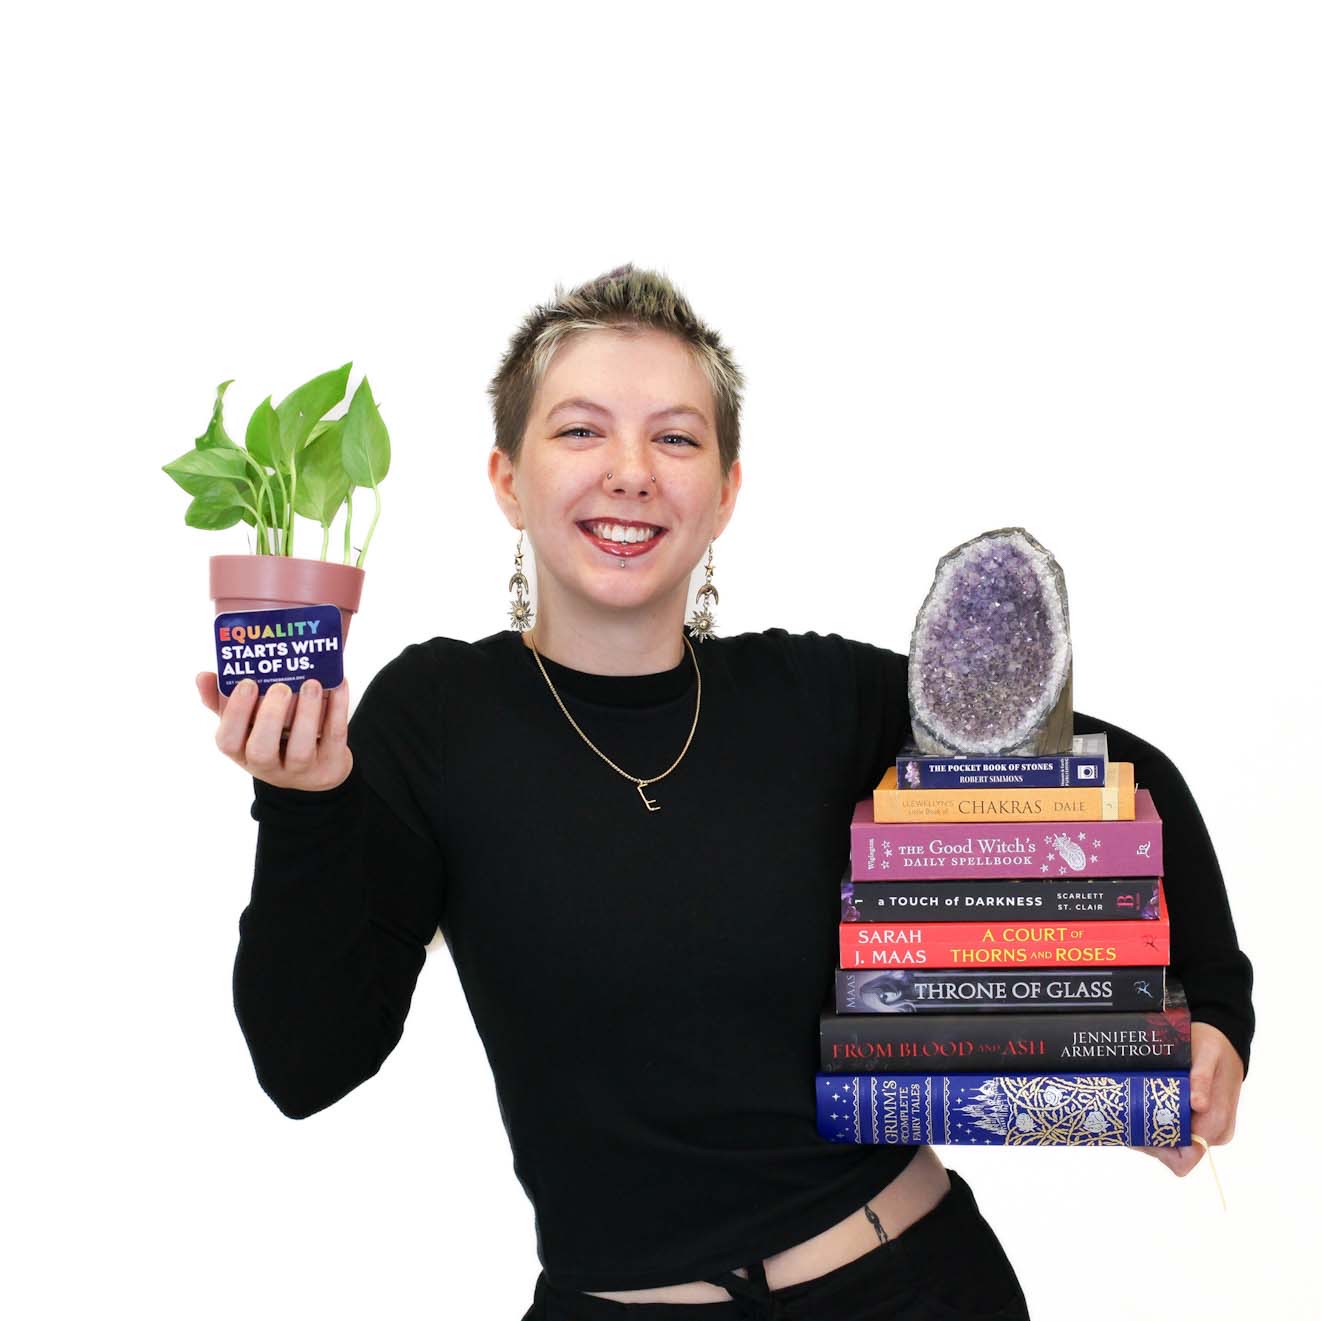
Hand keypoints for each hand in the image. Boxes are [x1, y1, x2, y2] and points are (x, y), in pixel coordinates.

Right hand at [196, 671, 352, 791]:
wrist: (319, 768)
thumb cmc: (275, 737)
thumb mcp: (247, 724)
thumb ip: (224, 702)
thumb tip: (202, 676)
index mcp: (242, 752)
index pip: (227, 741)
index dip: (235, 714)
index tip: (247, 682)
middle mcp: (268, 766)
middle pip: (261, 752)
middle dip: (269, 718)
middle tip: (280, 686)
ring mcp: (301, 770)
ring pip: (300, 751)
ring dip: (306, 715)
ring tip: (311, 683)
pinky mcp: (331, 763)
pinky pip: (334, 738)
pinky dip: (337, 710)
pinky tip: (339, 685)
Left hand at [1138, 1020, 1243, 1175]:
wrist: (1224, 1044)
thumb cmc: (1214, 1047)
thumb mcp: (1207, 1054)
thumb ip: (1202, 1079)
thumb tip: (1199, 1104)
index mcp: (1217, 1122)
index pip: (1187, 1157)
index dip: (1161, 1151)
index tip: (1137, 1131)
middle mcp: (1215, 1133)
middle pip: (1175, 1154)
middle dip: (1150, 1139)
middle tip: (1127, 1115)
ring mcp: (1209, 1131)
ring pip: (1174, 1146)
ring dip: (1152, 1131)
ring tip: (1133, 1109)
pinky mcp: (1202, 1124)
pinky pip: (1177, 1134)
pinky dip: (1159, 1125)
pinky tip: (1144, 1107)